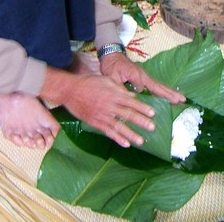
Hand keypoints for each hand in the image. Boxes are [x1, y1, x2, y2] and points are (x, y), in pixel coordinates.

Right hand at [41, 68, 159, 147]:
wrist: (70, 91)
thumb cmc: (89, 83)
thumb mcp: (106, 80)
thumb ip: (120, 88)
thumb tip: (133, 96)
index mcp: (113, 94)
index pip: (131, 102)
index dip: (143, 108)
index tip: (153, 113)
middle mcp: (109, 106)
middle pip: (128, 115)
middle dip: (141, 122)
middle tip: (152, 127)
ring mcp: (102, 116)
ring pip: (119, 126)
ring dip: (131, 134)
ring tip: (141, 141)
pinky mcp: (95, 123)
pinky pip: (108, 132)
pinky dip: (117, 139)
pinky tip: (126, 144)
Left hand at [100, 52, 185, 104]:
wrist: (112, 55)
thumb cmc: (111, 65)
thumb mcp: (112, 75)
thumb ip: (120, 85)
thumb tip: (132, 93)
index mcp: (136, 74)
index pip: (141, 87)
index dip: (140, 94)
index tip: (136, 100)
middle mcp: (143, 75)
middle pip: (158, 86)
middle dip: (169, 93)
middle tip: (182, 100)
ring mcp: (145, 76)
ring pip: (160, 86)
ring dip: (170, 93)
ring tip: (182, 99)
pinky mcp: (145, 78)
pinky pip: (156, 86)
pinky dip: (164, 91)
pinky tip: (170, 97)